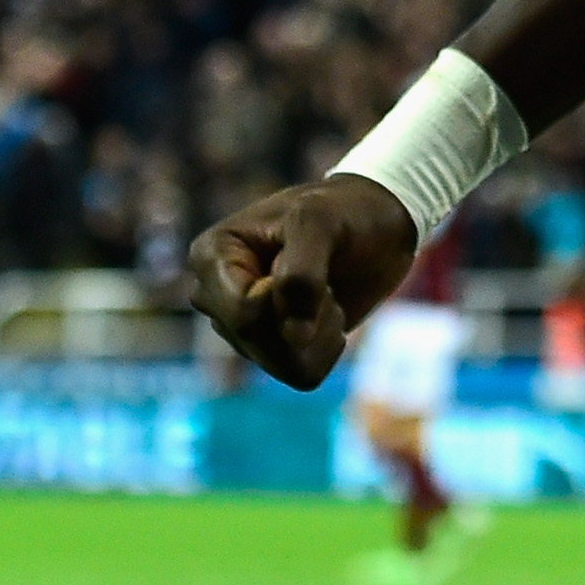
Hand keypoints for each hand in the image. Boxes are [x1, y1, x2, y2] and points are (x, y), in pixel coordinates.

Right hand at [187, 177, 415, 389]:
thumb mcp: (320, 222)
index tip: (315, 268)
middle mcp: (215, 296)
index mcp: (211, 256)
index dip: (290, 302)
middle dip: (305, 320)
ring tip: (325, 295)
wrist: (373, 224)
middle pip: (256, 343)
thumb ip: (301, 273)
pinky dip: (324, 348)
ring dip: (317, 334)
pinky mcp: (270, 347)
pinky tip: (326, 316)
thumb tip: (292, 338)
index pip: (243, 313)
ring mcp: (240, 326)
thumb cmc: (342, 211)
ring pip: (279, 364)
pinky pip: (299, 374)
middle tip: (325, 281)